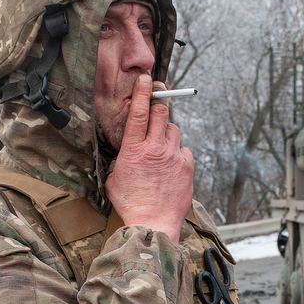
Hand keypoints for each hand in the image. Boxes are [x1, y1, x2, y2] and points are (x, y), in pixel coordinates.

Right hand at [105, 74, 193, 241]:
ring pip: (174, 131)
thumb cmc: (131, 204)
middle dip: (159, 108)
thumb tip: (127, 152)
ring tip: (161, 149)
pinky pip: (184, 150)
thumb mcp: (115, 177)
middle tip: (156, 111)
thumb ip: (122, 159)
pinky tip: (171, 166)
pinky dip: (178, 153)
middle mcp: (155, 148)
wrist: (153, 224)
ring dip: (167, 134)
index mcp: (134, 149)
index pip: (140, 112)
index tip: (146, 79)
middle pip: (162, 114)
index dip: (143, 92)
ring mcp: (174, 156)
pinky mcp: (187, 166)